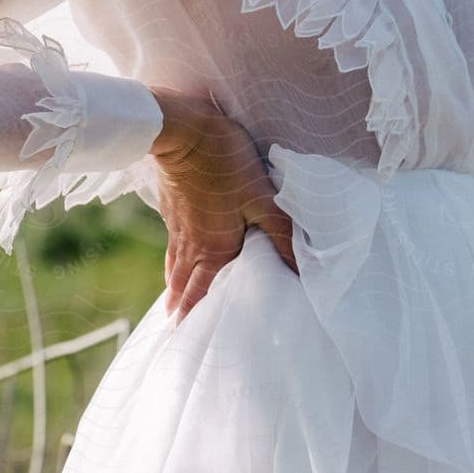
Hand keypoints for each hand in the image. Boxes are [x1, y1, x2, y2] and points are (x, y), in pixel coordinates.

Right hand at [150, 87, 298, 322]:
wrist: (180, 130)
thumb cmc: (223, 163)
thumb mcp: (262, 198)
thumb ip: (281, 234)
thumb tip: (301, 271)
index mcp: (214, 249)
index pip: (203, 294)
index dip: (196, 318)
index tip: (186, 342)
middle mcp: (192, 244)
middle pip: (184, 284)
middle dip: (182, 309)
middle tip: (176, 332)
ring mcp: (178, 225)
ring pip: (176, 264)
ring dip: (175, 286)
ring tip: (172, 301)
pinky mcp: (172, 205)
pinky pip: (173, 242)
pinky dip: (174, 257)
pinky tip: (176, 252)